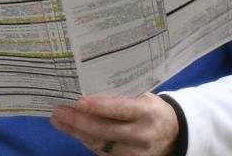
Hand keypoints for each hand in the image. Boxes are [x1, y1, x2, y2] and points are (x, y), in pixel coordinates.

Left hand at [50, 93, 178, 155]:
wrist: (173, 134)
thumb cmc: (151, 108)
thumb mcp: (143, 96)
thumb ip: (122, 93)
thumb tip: (88, 83)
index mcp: (146, 112)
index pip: (120, 110)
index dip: (98, 106)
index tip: (78, 101)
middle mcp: (141, 134)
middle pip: (104, 130)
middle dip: (77, 121)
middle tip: (58, 110)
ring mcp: (135, 153)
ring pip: (99, 144)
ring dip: (75, 132)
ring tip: (58, 119)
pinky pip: (102, 152)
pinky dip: (85, 141)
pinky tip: (73, 130)